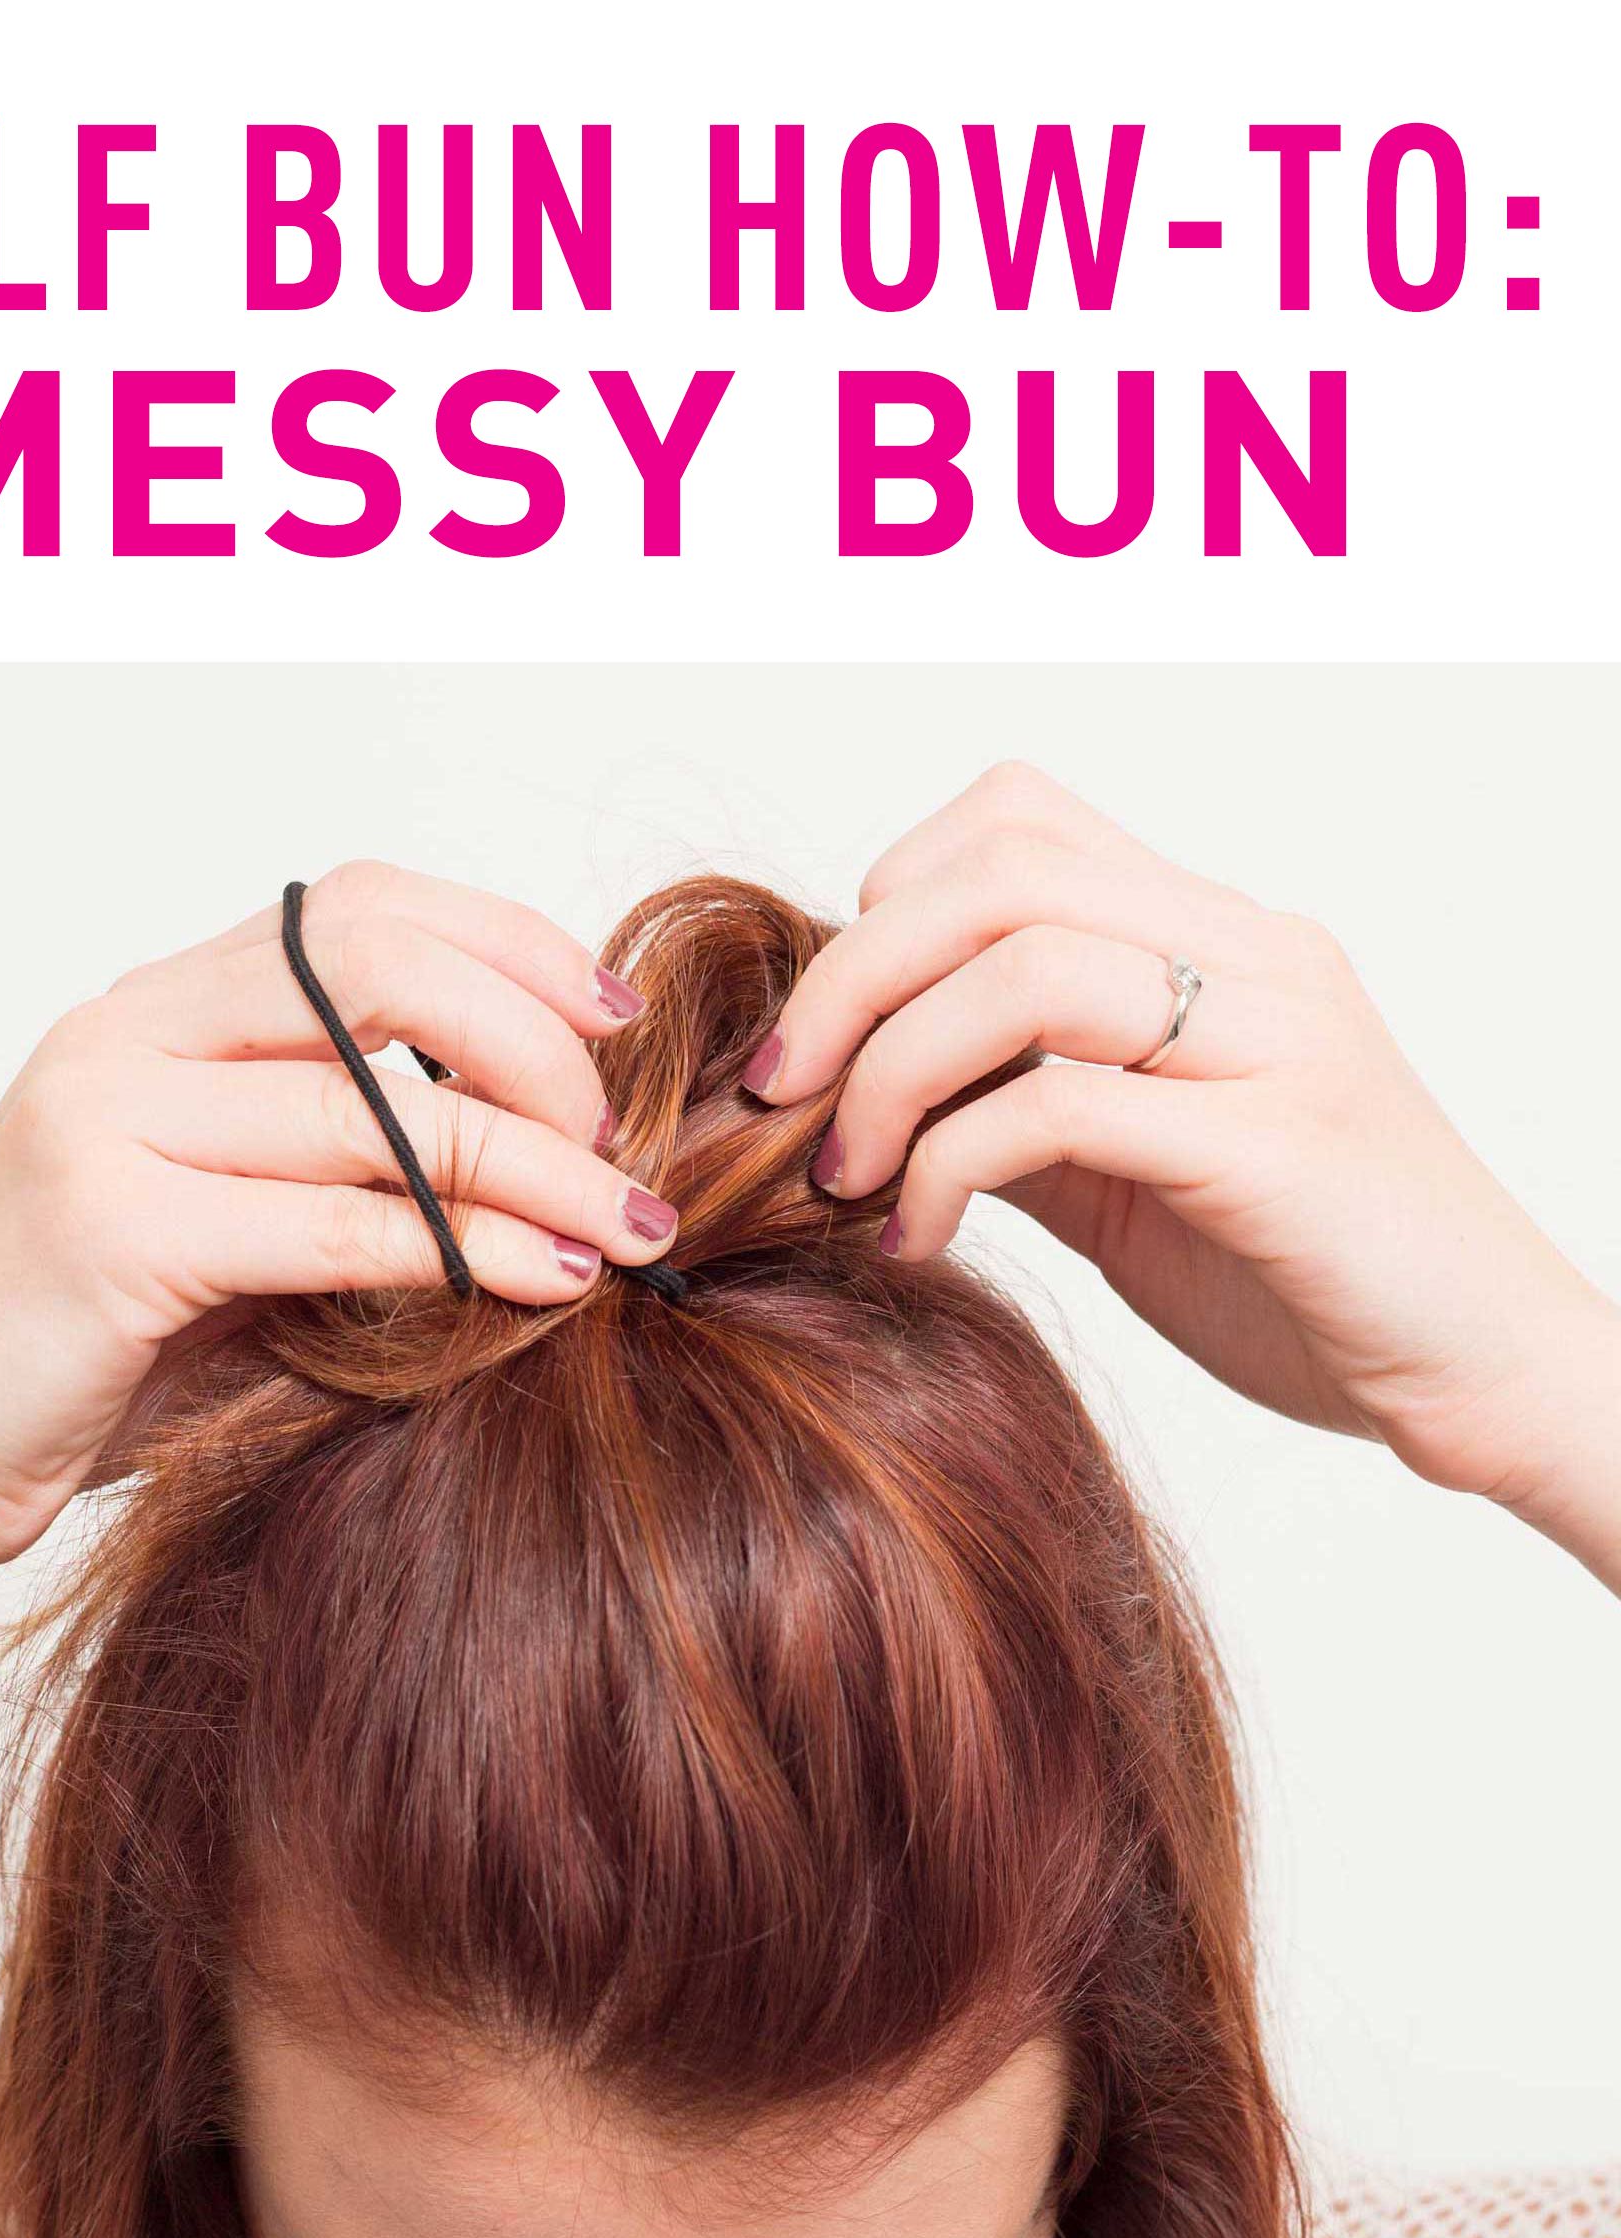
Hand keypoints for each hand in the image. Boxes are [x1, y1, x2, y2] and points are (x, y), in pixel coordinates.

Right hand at [0, 865, 672, 1582]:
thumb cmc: (64, 1367)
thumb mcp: (217, 1246)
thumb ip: (332, 1184)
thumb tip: (534, 1182)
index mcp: (149, 1015)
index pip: (359, 908)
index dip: (508, 945)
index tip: (609, 1028)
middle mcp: (124, 1037)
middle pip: (383, 965)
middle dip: (534, 1043)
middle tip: (617, 1143)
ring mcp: (107, 1123)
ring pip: (381, 1106)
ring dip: (538, 1164)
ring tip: (625, 1226)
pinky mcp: (114, 1232)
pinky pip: (338, 1223)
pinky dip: (466, 1249)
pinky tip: (545, 1282)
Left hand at [747, 765, 1620, 1531]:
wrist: (1493, 1377)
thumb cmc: (1322, 1290)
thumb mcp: (1144, 1188)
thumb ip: (1034, 1118)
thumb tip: (881, 1098)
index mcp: (1225, 940)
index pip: (1020, 821)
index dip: (893, 901)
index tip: (836, 1031)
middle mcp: (1255, 958)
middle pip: (1000, 870)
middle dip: (852, 975)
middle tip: (782, 1094)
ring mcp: (1275, 1041)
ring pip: (1026, 965)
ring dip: (891, 1066)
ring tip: (840, 1176)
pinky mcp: (1276, 1150)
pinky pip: (1069, 1103)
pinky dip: (951, 1164)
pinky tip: (915, 1241)